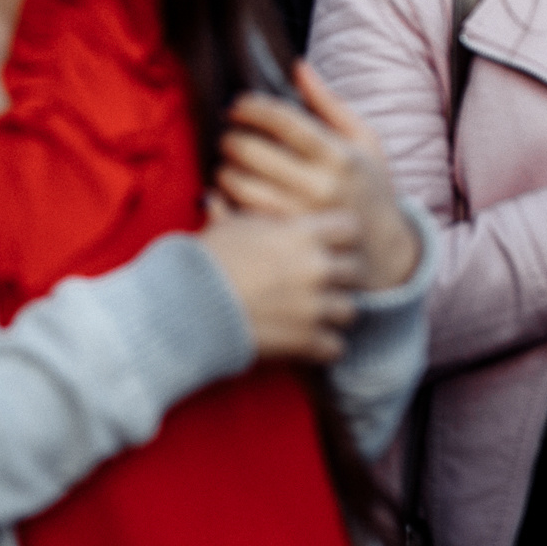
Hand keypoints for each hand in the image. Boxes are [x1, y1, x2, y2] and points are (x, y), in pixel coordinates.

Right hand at [198, 204, 361, 362]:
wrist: (190, 305)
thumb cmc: (205, 262)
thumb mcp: (224, 229)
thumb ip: (235, 214)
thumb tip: (214, 198)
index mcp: (301, 234)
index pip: (350, 227)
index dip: (340, 237)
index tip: (327, 245)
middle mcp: (316, 267)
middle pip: (356, 269)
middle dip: (340, 276)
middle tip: (317, 282)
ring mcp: (315, 306)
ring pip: (349, 309)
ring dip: (332, 312)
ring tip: (311, 314)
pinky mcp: (307, 340)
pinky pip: (335, 346)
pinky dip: (322, 346)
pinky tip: (305, 341)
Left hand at [215, 61, 420, 291]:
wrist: (384, 250)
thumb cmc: (370, 185)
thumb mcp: (364, 140)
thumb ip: (329, 103)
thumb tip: (298, 66)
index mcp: (338, 156)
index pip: (281, 119)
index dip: (251, 106)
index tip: (238, 106)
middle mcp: (319, 187)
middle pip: (251, 150)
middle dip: (231, 136)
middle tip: (230, 135)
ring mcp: (300, 217)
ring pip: (238, 183)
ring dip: (224, 168)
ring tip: (229, 163)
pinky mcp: (284, 242)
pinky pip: (238, 214)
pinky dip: (224, 199)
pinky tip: (228, 191)